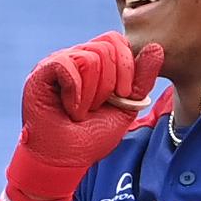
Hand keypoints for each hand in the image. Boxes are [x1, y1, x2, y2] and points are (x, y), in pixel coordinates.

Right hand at [6, 32, 163, 200]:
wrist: (66, 159)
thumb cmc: (92, 136)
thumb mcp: (126, 108)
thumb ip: (142, 80)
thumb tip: (157, 48)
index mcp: (97, 63)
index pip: (116, 41)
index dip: (126, 66)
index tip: (123, 95)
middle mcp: (77, 56)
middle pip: (105, 49)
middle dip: (109, 86)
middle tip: (96, 108)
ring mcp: (59, 61)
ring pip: (89, 59)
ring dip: (91, 95)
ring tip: (81, 111)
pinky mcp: (43, 70)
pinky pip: (67, 65)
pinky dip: (74, 93)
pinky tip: (70, 108)